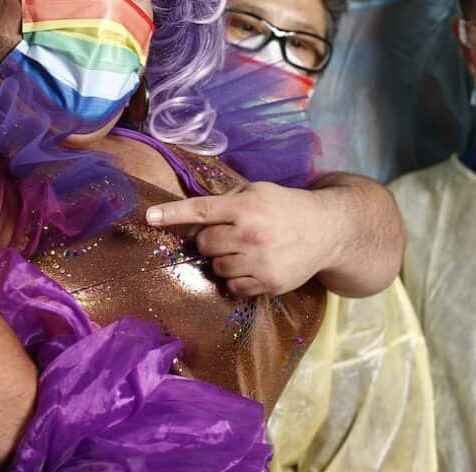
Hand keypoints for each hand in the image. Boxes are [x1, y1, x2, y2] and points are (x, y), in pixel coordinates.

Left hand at [145, 181, 338, 296]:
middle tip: (228, 234)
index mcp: (246, 207)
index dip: (172, 214)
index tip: (149, 217)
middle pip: (204, 243)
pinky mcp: (268, 284)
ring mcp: (260, 262)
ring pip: (216, 267)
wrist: (326, 231)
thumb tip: (193, 214)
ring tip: (244, 249)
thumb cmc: (285, 207)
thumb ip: (227, 199)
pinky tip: (253, 265)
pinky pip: (233, 286)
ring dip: (223, 259)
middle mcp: (251, 234)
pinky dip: (236, 277)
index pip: (201, 210)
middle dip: (209, 240)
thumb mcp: (258, 191)